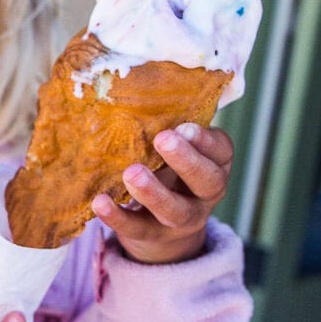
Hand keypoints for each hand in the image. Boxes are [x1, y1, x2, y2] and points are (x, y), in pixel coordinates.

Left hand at [92, 123, 232, 264]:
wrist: (164, 231)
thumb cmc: (168, 171)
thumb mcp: (176, 149)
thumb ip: (167, 125)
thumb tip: (132, 84)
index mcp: (215, 164)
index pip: (221, 151)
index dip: (206, 141)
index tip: (185, 126)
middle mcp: (205, 194)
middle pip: (206, 181)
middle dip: (186, 160)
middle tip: (163, 139)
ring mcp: (182, 220)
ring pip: (174, 210)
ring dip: (153, 192)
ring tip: (131, 173)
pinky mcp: (153, 237)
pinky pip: (137, 229)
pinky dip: (118, 217)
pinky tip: (99, 202)